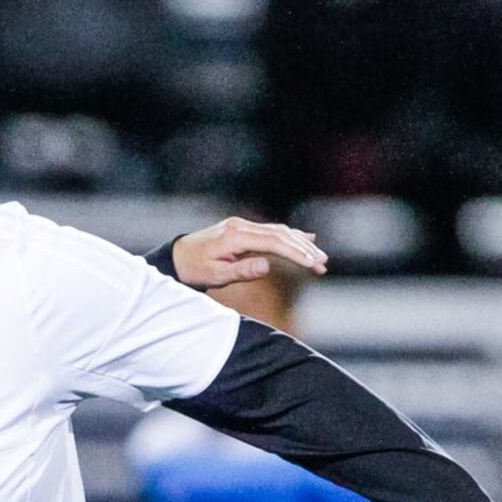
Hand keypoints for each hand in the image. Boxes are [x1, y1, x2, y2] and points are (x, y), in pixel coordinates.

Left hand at [171, 217, 327, 291]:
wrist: (178, 257)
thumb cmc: (195, 269)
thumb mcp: (215, 276)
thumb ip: (242, 271)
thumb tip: (268, 265)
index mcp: (236, 236)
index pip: (274, 242)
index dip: (295, 252)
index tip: (312, 263)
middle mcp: (242, 226)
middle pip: (281, 234)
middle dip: (304, 249)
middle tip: (323, 264)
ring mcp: (244, 226)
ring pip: (279, 231)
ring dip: (301, 244)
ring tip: (320, 259)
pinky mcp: (244, 230)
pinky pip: (272, 232)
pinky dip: (290, 237)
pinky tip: (307, 239)